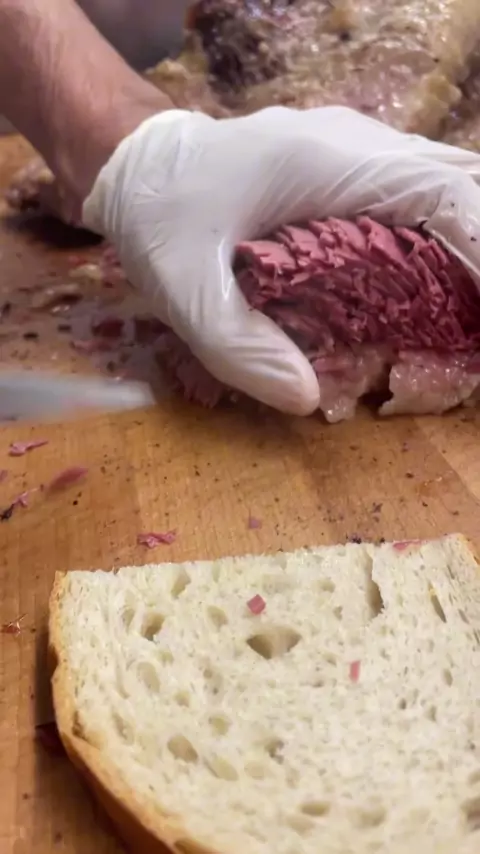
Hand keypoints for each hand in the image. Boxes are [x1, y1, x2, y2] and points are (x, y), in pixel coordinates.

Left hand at [82, 106, 479, 415]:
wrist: (137, 166)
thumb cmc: (160, 220)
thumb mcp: (184, 293)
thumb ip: (240, 349)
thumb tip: (307, 399)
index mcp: (325, 163)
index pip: (441, 190)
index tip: (479, 310)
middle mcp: (355, 146)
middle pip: (458, 182)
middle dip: (477, 249)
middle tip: (469, 324)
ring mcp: (357, 152)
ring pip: (444, 185)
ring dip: (465, 243)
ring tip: (461, 312)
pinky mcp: (351, 170)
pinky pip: (417, 196)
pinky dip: (441, 238)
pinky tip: (435, 289)